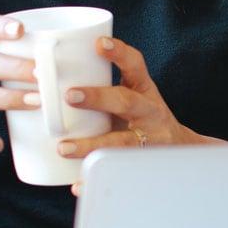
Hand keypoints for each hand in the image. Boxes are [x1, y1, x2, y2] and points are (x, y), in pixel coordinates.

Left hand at [58, 36, 224, 190]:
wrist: (182, 152)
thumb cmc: (144, 120)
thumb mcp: (134, 97)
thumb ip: (103, 88)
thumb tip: (46, 78)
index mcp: (144, 91)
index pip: (135, 66)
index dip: (119, 53)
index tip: (99, 43)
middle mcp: (150, 113)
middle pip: (127, 102)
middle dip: (98, 98)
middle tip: (70, 96)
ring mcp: (148, 141)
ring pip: (121, 142)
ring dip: (91, 145)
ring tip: (64, 148)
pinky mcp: (141, 166)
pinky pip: (117, 173)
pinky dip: (94, 179)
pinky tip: (76, 184)